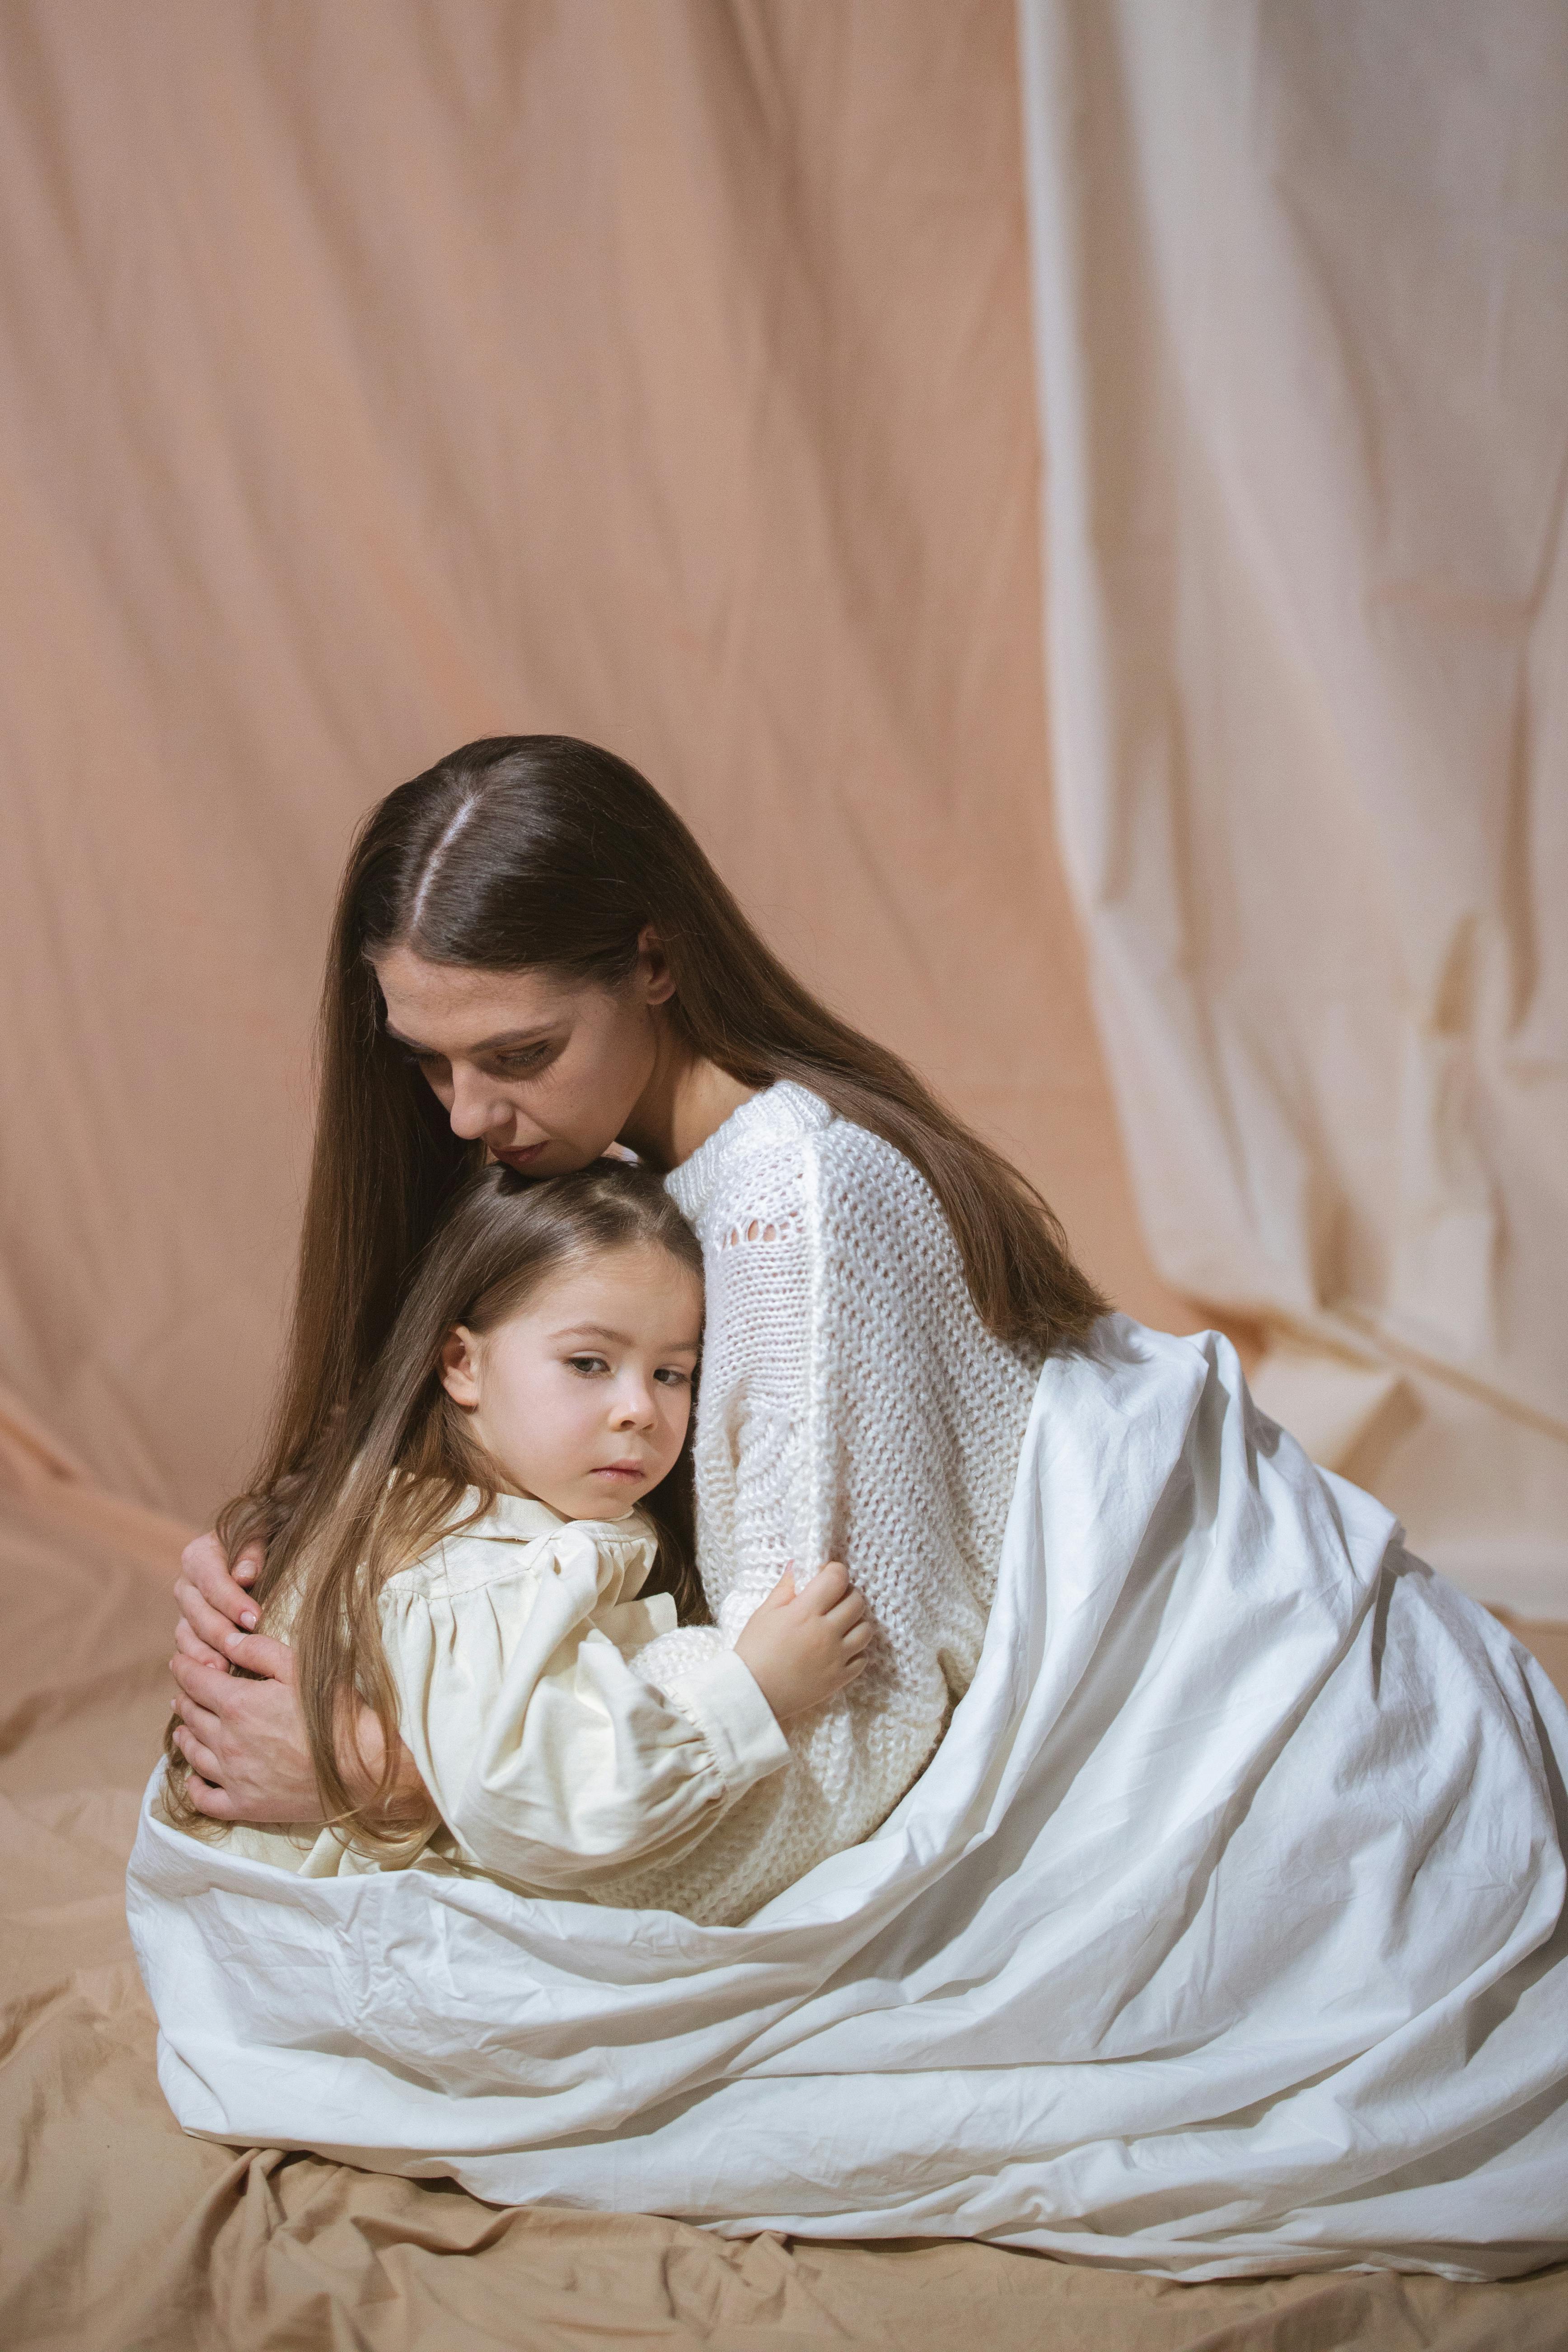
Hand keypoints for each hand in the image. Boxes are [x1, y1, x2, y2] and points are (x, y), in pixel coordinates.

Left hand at [170, 1527, 426, 1823]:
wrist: (362, 1768)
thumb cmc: (336, 1714)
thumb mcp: (300, 1668)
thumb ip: (258, 1651)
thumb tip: (225, 1640)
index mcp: (238, 1704)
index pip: (195, 1681)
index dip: (183, 1668)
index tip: (178, 1661)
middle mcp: (227, 1741)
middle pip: (191, 1715)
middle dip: (184, 1698)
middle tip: (184, 1691)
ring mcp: (233, 1777)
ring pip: (193, 1754)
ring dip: (185, 1736)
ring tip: (183, 1728)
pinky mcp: (244, 1806)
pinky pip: (204, 1799)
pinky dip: (194, 1787)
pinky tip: (194, 1778)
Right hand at [174, 1527, 264, 1666]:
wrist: (254, 1556)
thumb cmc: (262, 1542)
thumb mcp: (261, 1535)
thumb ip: (253, 1551)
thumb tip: (245, 1575)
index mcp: (199, 1556)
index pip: (212, 1581)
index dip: (232, 1602)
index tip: (255, 1619)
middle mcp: (186, 1584)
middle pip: (197, 1613)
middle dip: (220, 1634)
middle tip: (241, 1651)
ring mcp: (185, 1611)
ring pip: (186, 1636)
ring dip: (203, 1655)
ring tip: (223, 1671)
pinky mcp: (189, 1633)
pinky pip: (187, 1651)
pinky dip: (199, 1664)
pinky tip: (214, 1678)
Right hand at [734, 1562, 873, 1723]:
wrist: (752, 1694)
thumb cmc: (753, 1651)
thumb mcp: (764, 1613)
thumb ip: (785, 1588)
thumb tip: (799, 1565)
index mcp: (805, 1612)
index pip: (837, 1579)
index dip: (835, 1571)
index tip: (826, 1575)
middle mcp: (826, 1632)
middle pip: (857, 1601)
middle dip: (847, 1594)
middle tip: (833, 1599)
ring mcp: (836, 1657)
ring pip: (866, 1629)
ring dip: (856, 1622)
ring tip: (839, 1625)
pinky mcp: (840, 1679)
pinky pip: (863, 1659)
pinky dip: (856, 1651)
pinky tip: (839, 1650)